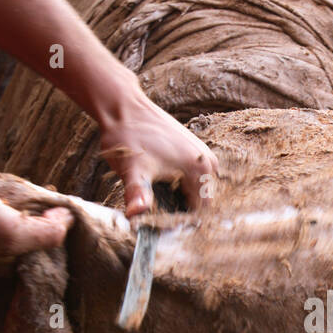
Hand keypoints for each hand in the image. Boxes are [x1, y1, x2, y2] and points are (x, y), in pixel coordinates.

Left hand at [96, 86, 219, 216]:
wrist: (123, 107)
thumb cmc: (128, 137)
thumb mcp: (132, 170)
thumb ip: (138, 194)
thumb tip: (135, 214)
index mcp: (201, 169)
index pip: (200, 212)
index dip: (180, 222)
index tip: (159, 224)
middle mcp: (208, 162)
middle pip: (199, 203)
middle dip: (178, 210)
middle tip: (153, 209)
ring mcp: (202, 155)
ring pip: (194, 191)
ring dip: (177, 199)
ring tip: (154, 194)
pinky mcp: (192, 151)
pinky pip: (190, 178)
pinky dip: (176, 186)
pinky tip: (158, 183)